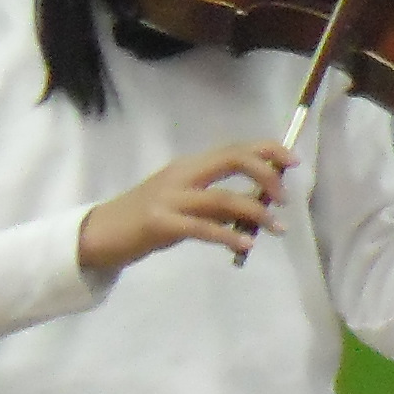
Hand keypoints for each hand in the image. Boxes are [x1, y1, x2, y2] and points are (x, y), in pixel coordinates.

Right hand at [79, 140, 288, 271]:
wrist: (100, 234)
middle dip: (266, 174)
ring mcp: (169, 197)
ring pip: (223, 197)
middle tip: (285, 198)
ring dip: (256, 211)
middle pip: (232, 161)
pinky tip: (246, 244)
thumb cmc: (148, 218)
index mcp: (190, 166)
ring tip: (277, 227)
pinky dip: (228, 235)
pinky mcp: (160, 223)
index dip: (267, 151)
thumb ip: (219, 200)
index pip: (234, 149)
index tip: (293, 162)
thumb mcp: (186, 201)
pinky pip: (202, 228)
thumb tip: (260, 201)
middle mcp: (182, 174)